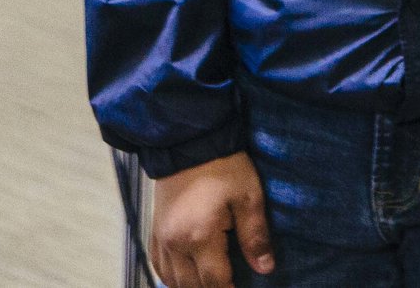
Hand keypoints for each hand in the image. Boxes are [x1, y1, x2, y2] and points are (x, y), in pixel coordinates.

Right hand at [150, 151, 273, 285]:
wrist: (190, 144)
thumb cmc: (224, 168)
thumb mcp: (248, 197)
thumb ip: (255, 235)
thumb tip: (265, 268)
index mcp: (199, 236)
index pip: (214, 281)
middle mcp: (175, 244)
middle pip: (191, 286)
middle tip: (230, 284)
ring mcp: (161, 239)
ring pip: (172, 281)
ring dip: (191, 287)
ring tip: (212, 282)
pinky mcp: (154, 232)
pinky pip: (158, 266)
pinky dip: (172, 277)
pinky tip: (187, 277)